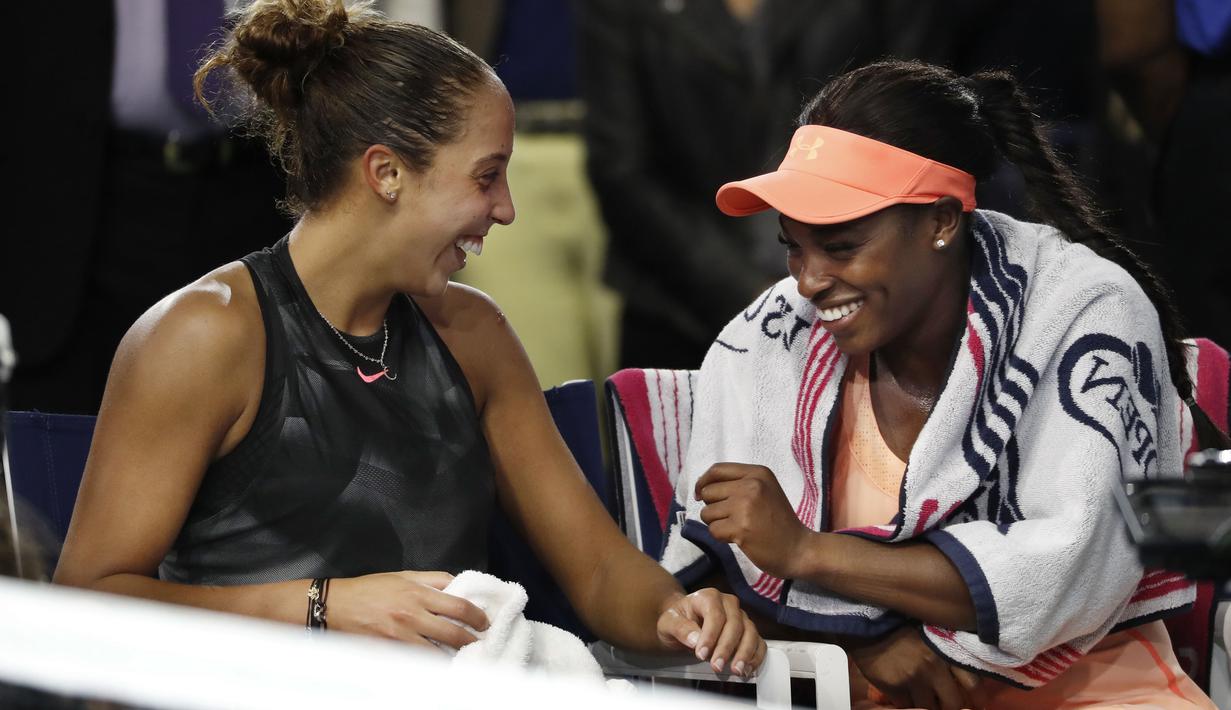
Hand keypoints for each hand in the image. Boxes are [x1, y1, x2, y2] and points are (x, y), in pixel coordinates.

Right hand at [327, 571, 488, 650]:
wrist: (335, 605)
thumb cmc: (370, 589)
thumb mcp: (404, 575)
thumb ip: (433, 580)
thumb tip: (459, 585)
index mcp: (418, 593)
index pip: (459, 606)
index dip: (478, 617)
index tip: (484, 622)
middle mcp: (411, 616)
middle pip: (454, 634)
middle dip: (472, 641)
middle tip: (480, 643)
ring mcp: (400, 637)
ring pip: (437, 654)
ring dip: (453, 657)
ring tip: (462, 656)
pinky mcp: (388, 652)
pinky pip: (416, 662)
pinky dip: (429, 665)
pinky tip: (437, 664)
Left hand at [655, 588, 766, 677]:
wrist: (683, 623)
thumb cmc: (677, 620)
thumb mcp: (668, 623)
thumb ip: (680, 628)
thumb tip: (695, 639)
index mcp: (708, 597)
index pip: (715, 615)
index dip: (710, 636)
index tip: (701, 654)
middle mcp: (728, 603)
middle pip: (734, 624)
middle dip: (726, 648)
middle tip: (716, 666)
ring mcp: (740, 616)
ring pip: (750, 632)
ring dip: (744, 653)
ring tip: (736, 670)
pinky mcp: (747, 631)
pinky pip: (759, 642)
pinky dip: (756, 656)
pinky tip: (747, 668)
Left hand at [695, 462, 813, 578]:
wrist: (798, 548)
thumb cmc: (779, 521)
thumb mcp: (765, 490)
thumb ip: (739, 483)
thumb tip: (702, 488)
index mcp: (758, 473)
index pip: (717, 470)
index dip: (703, 482)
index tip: (700, 494)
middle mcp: (751, 485)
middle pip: (708, 492)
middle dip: (712, 507)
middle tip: (731, 517)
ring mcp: (745, 506)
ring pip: (707, 513)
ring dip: (717, 523)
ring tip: (738, 528)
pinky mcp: (741, 528)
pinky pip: (713, 530)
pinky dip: (721, 537)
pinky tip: (739, 538)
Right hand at [848, 626, 979, 709]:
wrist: (868, 626)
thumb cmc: (901, 628)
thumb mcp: (931, 636)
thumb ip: (947, 654)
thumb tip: (962, 680)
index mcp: (946, 651)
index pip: (973, 683)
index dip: (977, 698)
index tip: (975, 702)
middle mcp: (933, 666)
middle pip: (954, 703)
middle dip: (950, 706)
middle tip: (944, 702)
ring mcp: (914, 678)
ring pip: (929, 708)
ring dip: (927, 705)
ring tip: (922, 696)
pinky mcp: (895, 687)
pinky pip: (905, 706)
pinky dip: (905, 703)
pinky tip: (903, 692)